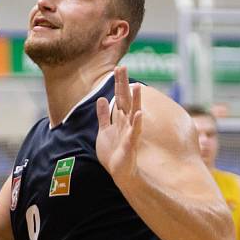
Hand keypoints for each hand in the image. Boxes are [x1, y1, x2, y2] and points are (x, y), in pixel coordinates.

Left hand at [96, 66, 142, 183]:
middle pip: (125, 99)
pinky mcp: (130, 144)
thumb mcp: (104, 131)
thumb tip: (101, 99)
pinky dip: (137, 123)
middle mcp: (126, 122)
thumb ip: (104, 115)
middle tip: (123, 67)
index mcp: (120, 118)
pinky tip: (138, 113)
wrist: (120, 172)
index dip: (118, 82)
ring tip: (137, 86)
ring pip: (133, 113)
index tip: (117, 67)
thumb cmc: (113, 152)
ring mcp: (130, 132)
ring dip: (135, 100)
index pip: (119, 96)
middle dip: (123, 83)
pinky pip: (134, 132)